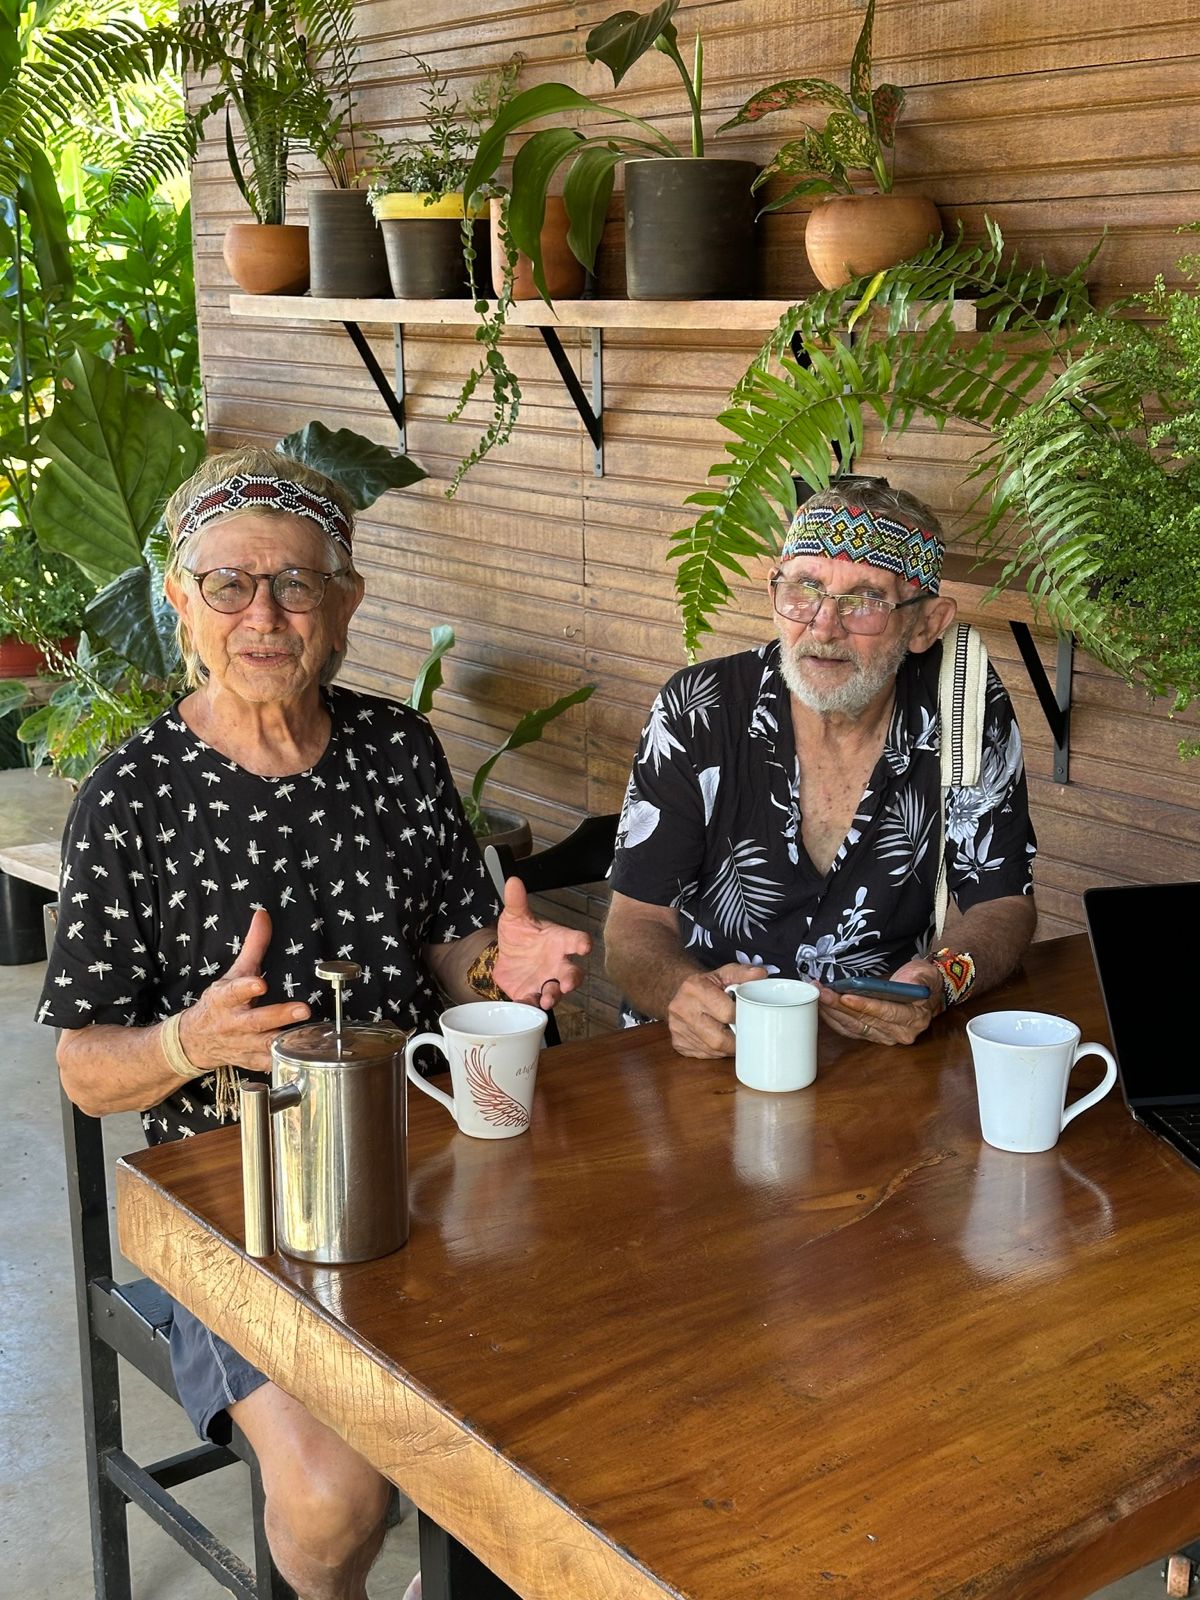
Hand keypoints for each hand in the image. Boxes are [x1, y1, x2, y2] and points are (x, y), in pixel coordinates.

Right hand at [177, 909, 310, 1071]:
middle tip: (303, 1009)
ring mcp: (243, 1045)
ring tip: (313, 1034)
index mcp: (225, 999)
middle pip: (256, 1022)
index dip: (246, 988)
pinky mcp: (252, 1061)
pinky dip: (287, 1060)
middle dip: (279, 1016)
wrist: (195, 1040)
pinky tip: (308, 1054)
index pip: (233, 992)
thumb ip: (253, 946)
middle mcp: (233, 1023)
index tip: (259, 984)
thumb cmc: (220, 1003)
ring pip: (266, 1046)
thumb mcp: (233, 973)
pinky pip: (271, 1064)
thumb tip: (263, 915)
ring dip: (288, 1041)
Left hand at [494, 878, 591, 1008]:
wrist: (504, 957)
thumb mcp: (515, 917)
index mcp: (559, 941)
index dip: (582, 944)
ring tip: (547, 1000)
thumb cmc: (520, 935)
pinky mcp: (531, 994)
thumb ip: (516, 901)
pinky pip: (534, 1002)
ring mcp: (546, 981)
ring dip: (553, 996)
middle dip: (572, 980)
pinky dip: (531, 1005)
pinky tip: (526, 1004)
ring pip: (556, 992)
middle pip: (573, 974)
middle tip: (567, 984)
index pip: (577, 941)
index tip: (585, 947)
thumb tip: (512, 881)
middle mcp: (557, 964)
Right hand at [667, 962, 768, 1057]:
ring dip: (727, 1047)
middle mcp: (682, 1008)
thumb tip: (761, 974)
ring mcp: (677, 1028)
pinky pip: (704, 1054)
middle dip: (736, 1039)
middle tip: (743, 1031)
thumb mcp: (724, 974)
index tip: (748, 1016)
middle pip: (718, 1039)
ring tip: (732, 1034)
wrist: (679, 992)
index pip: (727, 1013)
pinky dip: (716, 1051)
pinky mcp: (677, 1043)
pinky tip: (718, 1038)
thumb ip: (743, 973)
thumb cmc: (707, 985)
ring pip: (712, 1050)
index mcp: (694, 988)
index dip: (742, 1017)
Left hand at [817, 958, 942, 1046]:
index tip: (846, 997)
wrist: (923, 994)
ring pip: (853, 1026)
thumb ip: (918, 978)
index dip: (866, 1005)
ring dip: (833, 1011)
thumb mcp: (926, 974)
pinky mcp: (871, 1035)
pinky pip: (848, 1030)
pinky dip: (833, 1019)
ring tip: (818, 995)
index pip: (887, 1013)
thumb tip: (907, 981)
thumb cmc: (922, 982)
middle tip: (823, 992)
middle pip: (865, 1020)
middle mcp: (900, 1032)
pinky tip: (822, 1007)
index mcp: (914, 1018)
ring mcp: (884, 1036)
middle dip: (840, 1006)